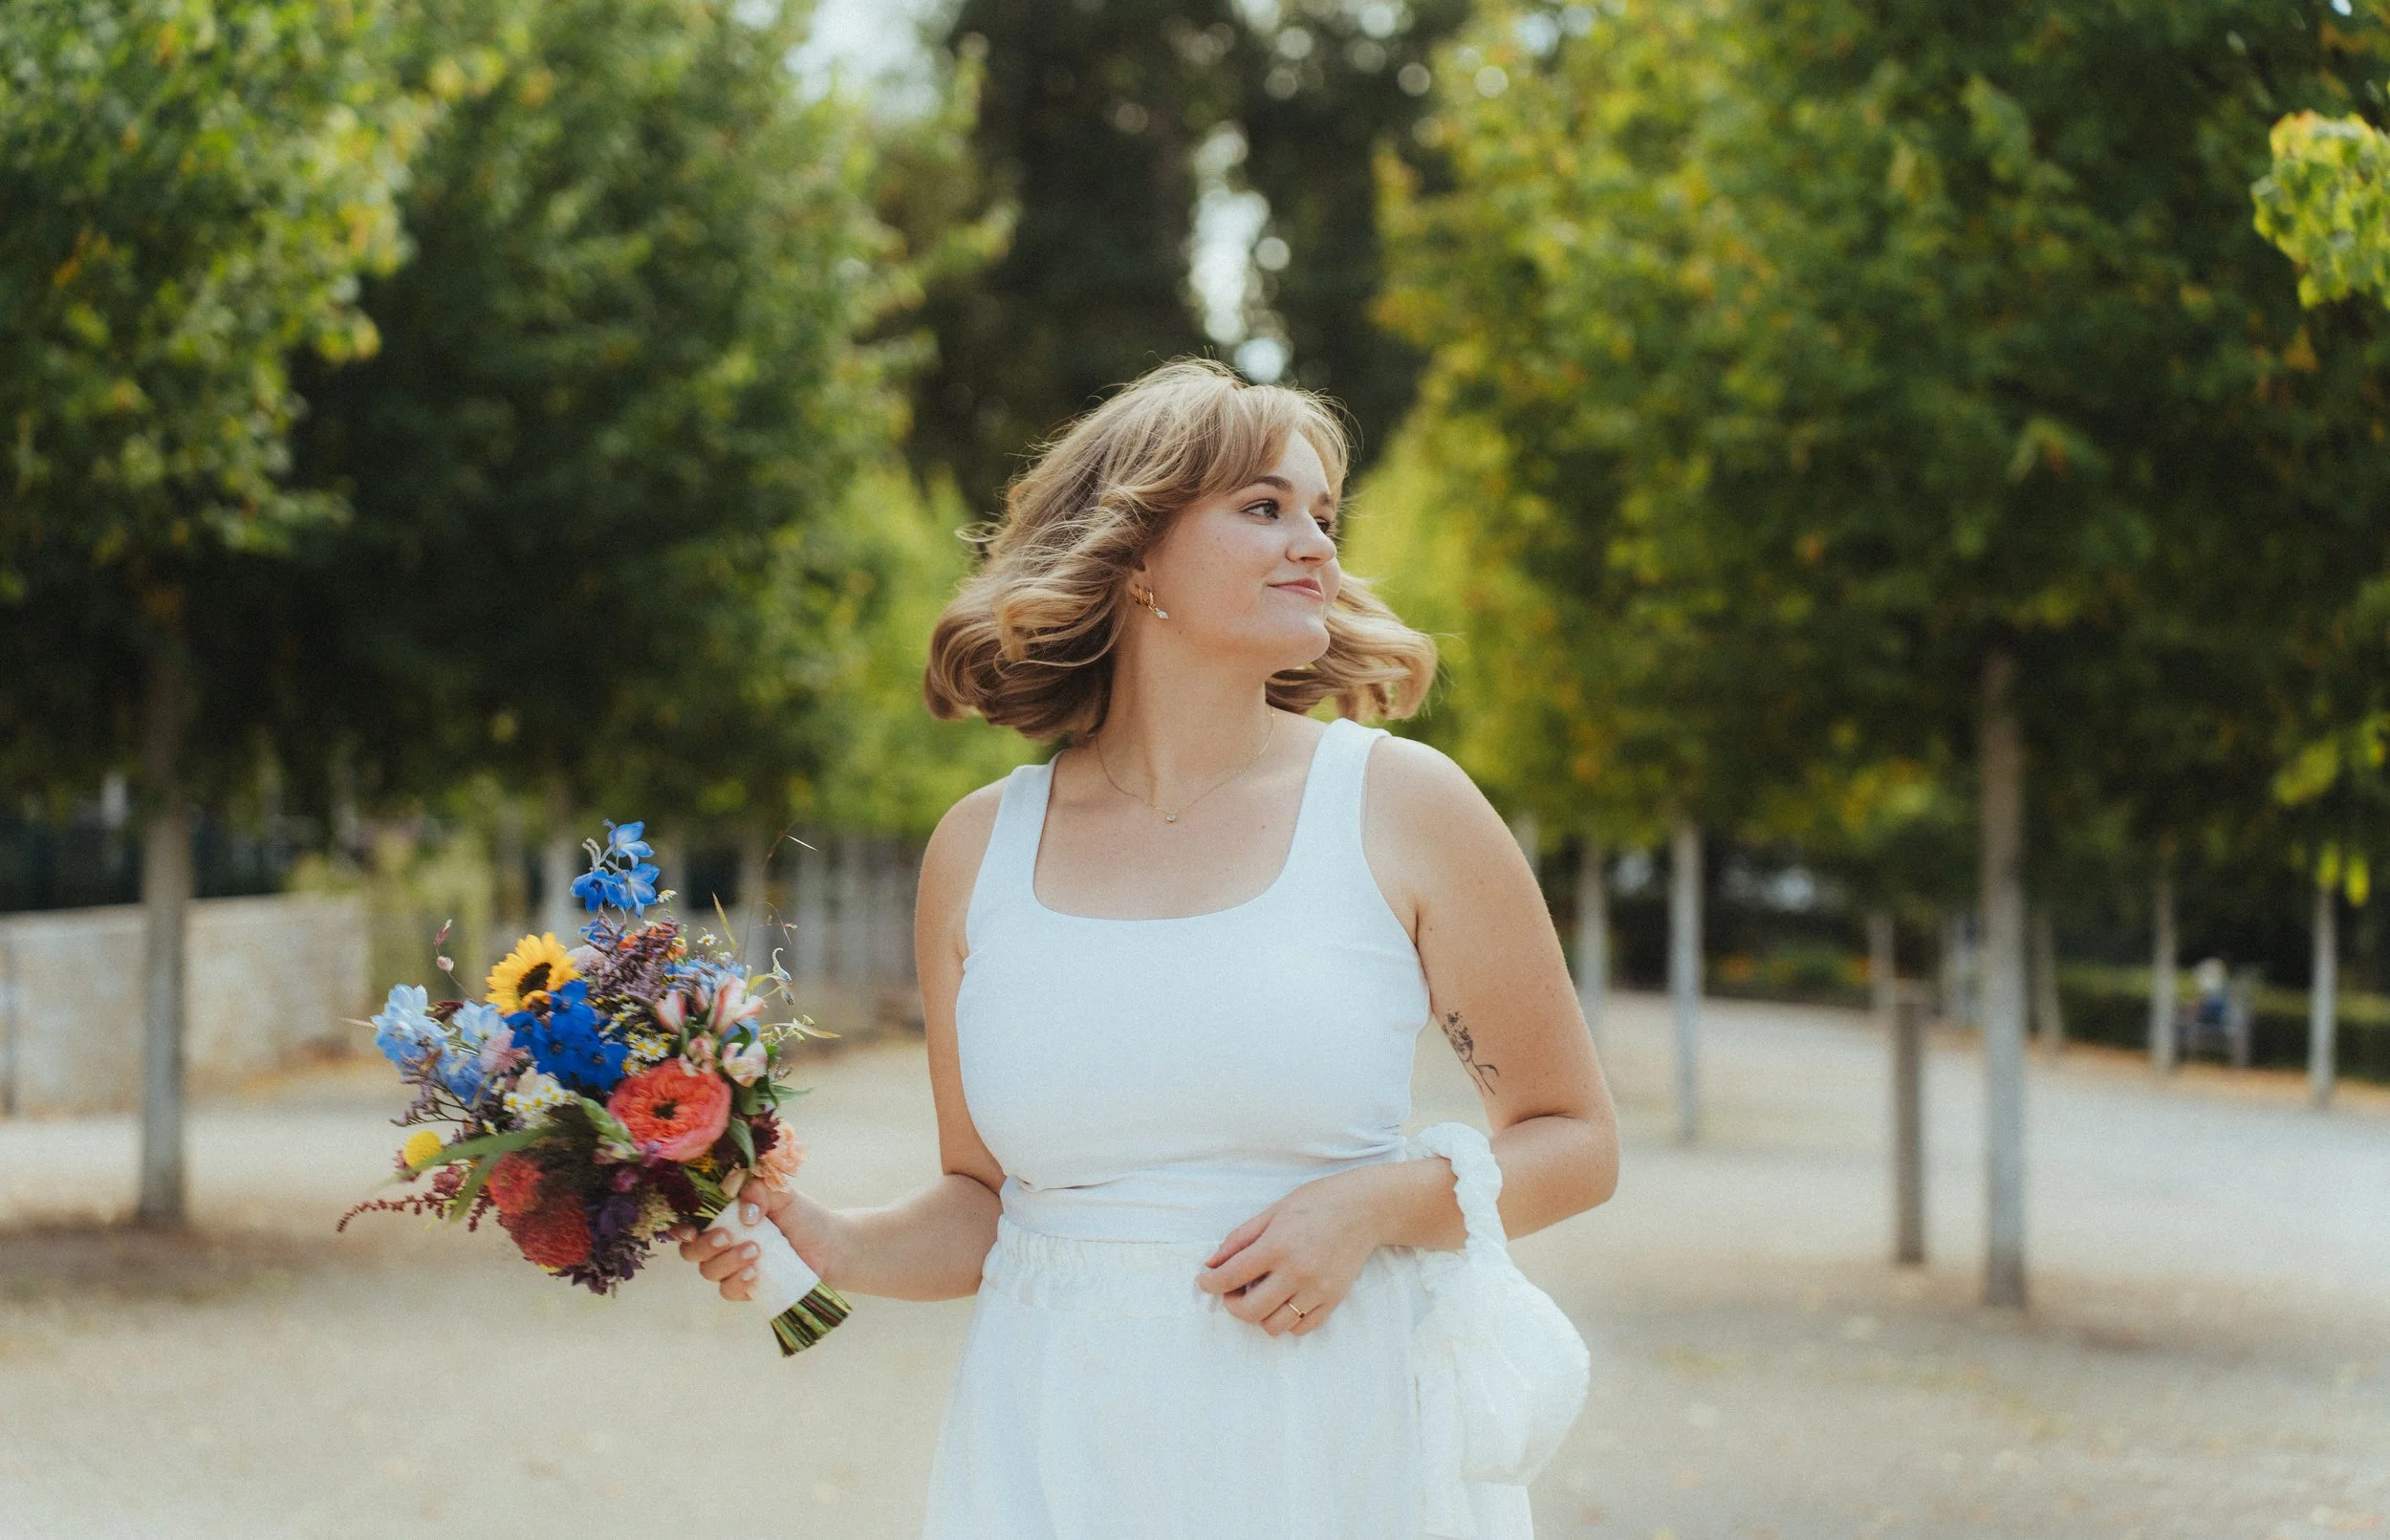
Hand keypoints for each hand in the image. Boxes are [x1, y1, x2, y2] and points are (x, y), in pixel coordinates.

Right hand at [668, 1173, 842, 1302]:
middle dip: (704, 1245)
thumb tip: (744, 1212)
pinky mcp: (746, 1288)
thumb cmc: (803, 1216)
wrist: (831, 1246)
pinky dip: (737, 1283)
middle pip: (690, 1251)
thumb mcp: (783, 1193)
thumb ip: (760, 1189)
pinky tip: (754, 1274)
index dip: (681, 1227)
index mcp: (724, 1216)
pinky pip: (728, 1291)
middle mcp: (722, 1243)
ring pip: (708, 1272)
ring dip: (726, 1262)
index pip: (689, 1221)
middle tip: (727, 1236)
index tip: (692, 1229)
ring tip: (755, 1251)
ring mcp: (732, 1267)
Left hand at [1196, 1167, 1388, 1336]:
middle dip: (1232, 1304)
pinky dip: (1287, 1320)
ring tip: (1262, 1294)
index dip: (1210, 1284)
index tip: (1204, 1282)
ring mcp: (1317, 1290)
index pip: (1231, 1276)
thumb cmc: (1316, 1203)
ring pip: (1274, 1326)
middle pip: (1250, 1311)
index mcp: (1277, 1246)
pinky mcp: (1333, 1300)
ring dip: (1260, 1315)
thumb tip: (1211, 1263)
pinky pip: (1301, 1328)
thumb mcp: (1273, 1211)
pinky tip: (1285, 1299)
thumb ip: (1240, 1239)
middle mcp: (1296, 1272)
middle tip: (1232, 1291)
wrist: (1365, 1209)